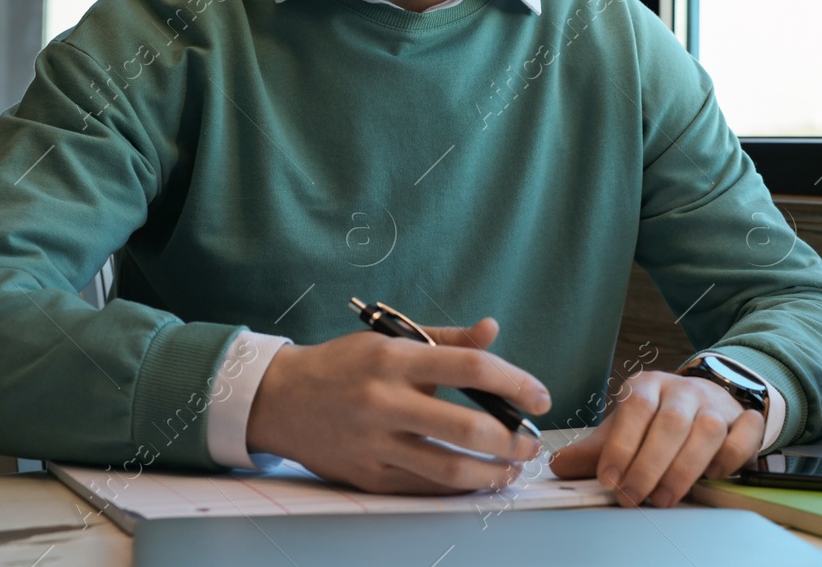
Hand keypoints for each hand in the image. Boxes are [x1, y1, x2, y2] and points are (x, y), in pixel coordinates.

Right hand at [246, 316, 550, 494]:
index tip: (540, 397)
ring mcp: (375, 444)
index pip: (471, 368)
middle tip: (530, 444)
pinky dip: (458, 488)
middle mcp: (385, 401)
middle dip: (511, 441)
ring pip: (449, 469)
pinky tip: (476, 479)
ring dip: (492, 474)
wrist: (281, 399)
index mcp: (396, 359)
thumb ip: (448, 340)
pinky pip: (424, 488)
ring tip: (511, 470)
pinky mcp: (368, 477)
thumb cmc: (345, 365)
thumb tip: (494, 332)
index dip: (515, 382)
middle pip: (467, 427)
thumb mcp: (392, 338)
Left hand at [549, 370, 764, 507]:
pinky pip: (743, 435)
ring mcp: (716, 403)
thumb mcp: (624, 428)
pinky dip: (729, 457)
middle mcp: (683, 390)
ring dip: (685, 468)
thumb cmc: (658, 419)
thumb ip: (595, 450)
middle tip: (633, 497)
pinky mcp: (743, 419)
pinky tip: (711, 474)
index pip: (635, 408)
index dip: (621, 445)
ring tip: (664, 497)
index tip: (609, 479)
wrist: (706, 399)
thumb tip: (559, 467)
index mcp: (648, 385)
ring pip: (707, 430)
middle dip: (649, 466)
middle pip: (670, 424)